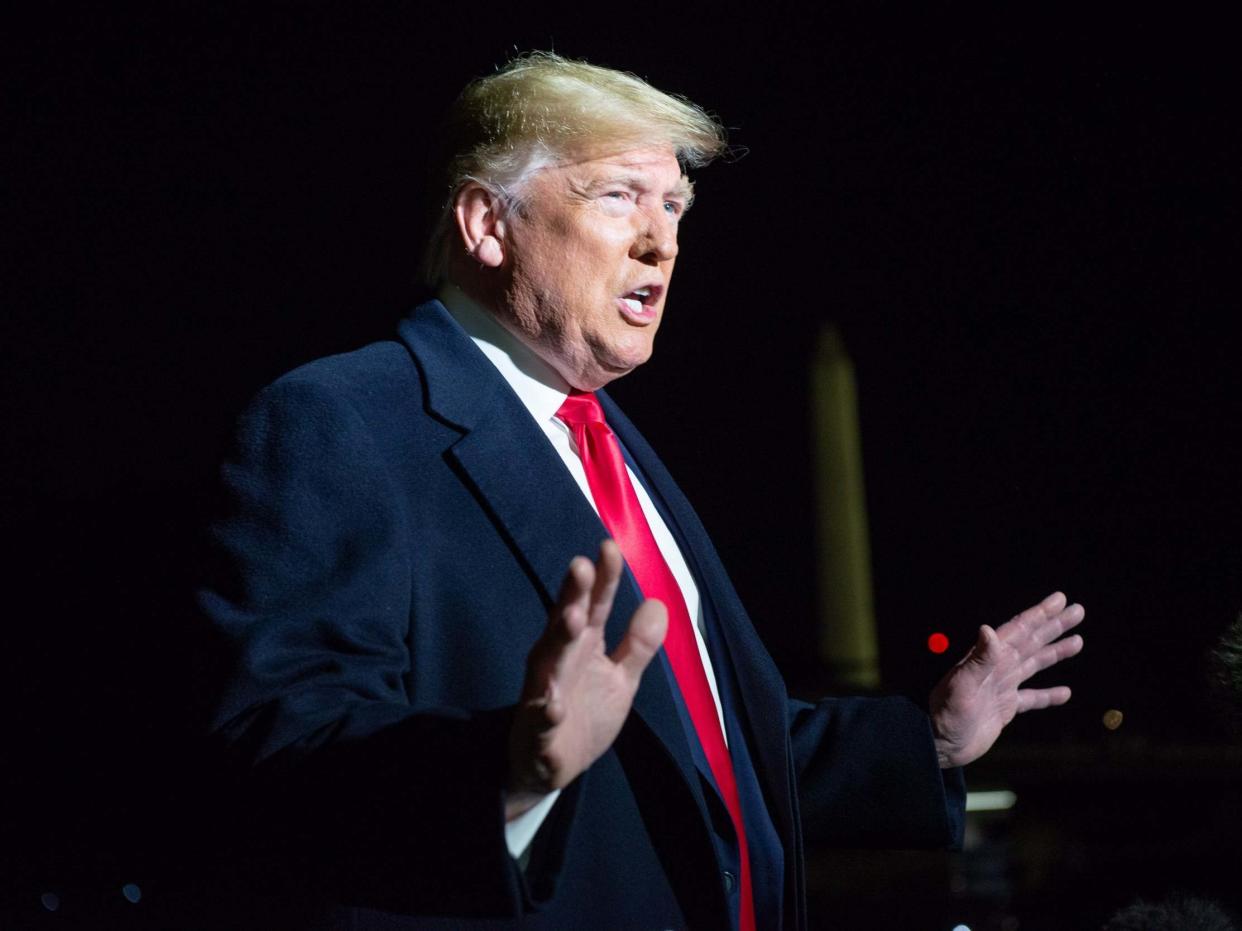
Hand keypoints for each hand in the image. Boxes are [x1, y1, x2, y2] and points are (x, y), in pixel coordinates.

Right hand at [506, 540, 667, 818]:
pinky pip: (541, 719)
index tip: (609, 546)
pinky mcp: (538, 730)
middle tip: (580, 565)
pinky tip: (552, 706)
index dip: (603, 578)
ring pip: (548, 663)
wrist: (547, 767)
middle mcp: (558, 660)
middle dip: (573, 595)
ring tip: (571, 618)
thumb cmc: (584, 712)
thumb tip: (659, 602)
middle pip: (565, 622)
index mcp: (582, 645)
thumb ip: (638, 644)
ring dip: (558, 640)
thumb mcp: (621, 678)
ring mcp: (544, 693)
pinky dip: (545, 712)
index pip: (594, 605)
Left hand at [929, 591, 1083, 768]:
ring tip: (1078, 641)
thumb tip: (988, 629)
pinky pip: (1032, 699)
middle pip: (1032, 641)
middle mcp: (997, 667)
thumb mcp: (962, 684)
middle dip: (1054, 626)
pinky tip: (1065, 692)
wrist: (939, 743)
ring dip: (1055, 652)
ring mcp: (1002, 687)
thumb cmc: (946, 712)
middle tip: (1078, 611)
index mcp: (989, 657)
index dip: (1040, 614)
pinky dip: (1048, 695)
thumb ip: (979, 659)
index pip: (1019, 630)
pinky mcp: (1004, 708)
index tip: (1060, 599)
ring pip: (1035, 664)